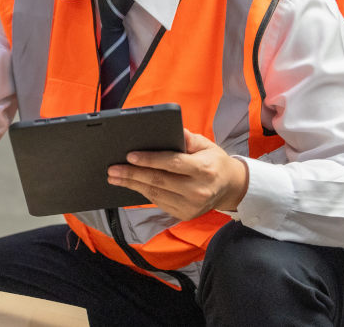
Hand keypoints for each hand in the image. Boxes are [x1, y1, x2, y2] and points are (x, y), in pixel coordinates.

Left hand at [106, 129, 248, 220]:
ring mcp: (191, 205)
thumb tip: (173, 129)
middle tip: (113, 169)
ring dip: (132, 185)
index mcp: (204, 169)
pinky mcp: (185, 214)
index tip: (130, 156)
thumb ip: (188, 138)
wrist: (230, 188)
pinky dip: (143, 193)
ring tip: (115, 177)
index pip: (172, 163)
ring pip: (155, 194)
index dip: (149, 160)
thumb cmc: (214, 162)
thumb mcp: (206, 145)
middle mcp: (198, 190)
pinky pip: (159, 202)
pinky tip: (131, 185)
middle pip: (159, 181)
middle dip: (132, 174)